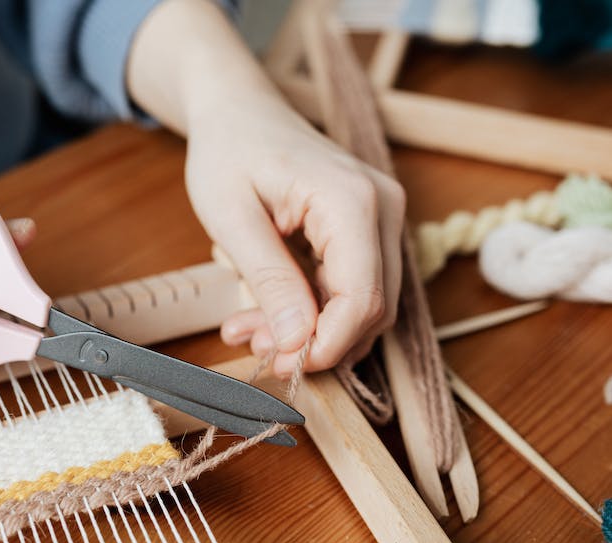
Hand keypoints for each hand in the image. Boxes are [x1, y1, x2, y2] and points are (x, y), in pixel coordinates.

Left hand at [187, 96, 404, 375]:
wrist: (238, 109)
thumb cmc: (229, 150)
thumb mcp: (233, 218)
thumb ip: (270, 280)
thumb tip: (297, 341)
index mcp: (351, 200)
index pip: (363, 297)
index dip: (327, 344)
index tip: (281, 364)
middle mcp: (382, 208)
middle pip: (371, 307)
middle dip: (315, 341)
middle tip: (254, 345)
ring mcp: (381, 217)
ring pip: (363, 303)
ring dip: (312, 330)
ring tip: (249, 327)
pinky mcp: (367, 229)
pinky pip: (352, 285)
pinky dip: (313, 309)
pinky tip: (265, 312)